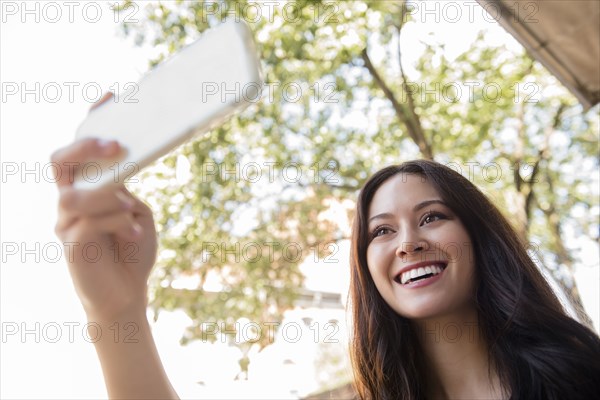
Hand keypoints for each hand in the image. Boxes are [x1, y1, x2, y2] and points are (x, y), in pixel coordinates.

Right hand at [52, 97, 156, 321]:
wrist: (127, 294)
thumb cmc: (133, 250)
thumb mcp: (136, 211)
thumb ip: (125, 188)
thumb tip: (126, 162)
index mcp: (87, 189)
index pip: (79, 150)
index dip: (90, 122)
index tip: (110, 97)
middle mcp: (70, 202)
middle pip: (60, 161)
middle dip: (85, 148)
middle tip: (115, 146)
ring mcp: (66, 223)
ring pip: (76, 194)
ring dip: (109, 197)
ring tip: (131, 210)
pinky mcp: (72, 245)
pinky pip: (90, 222)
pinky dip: (117, 222)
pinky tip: (132, 233)